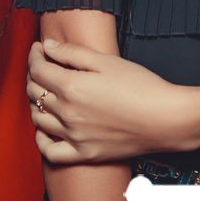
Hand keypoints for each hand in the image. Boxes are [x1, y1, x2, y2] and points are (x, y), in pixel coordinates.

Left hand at [27, 40, 199, 164]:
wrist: (165, 119)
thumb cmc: (141, 86)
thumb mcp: (107, 61)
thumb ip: (73, 53)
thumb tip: (48, 46)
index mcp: (71, 86)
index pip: (38, 69)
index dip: (34, 55)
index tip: (38, 48)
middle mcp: (67, 113)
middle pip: (35, 92)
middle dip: (34, 74)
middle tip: (43, 65)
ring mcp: (74, 136)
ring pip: (38, 119)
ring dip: (36, 102)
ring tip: (45, 91)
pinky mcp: (84, 153)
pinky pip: (50, 151)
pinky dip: (41, 139)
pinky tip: (46, 128)